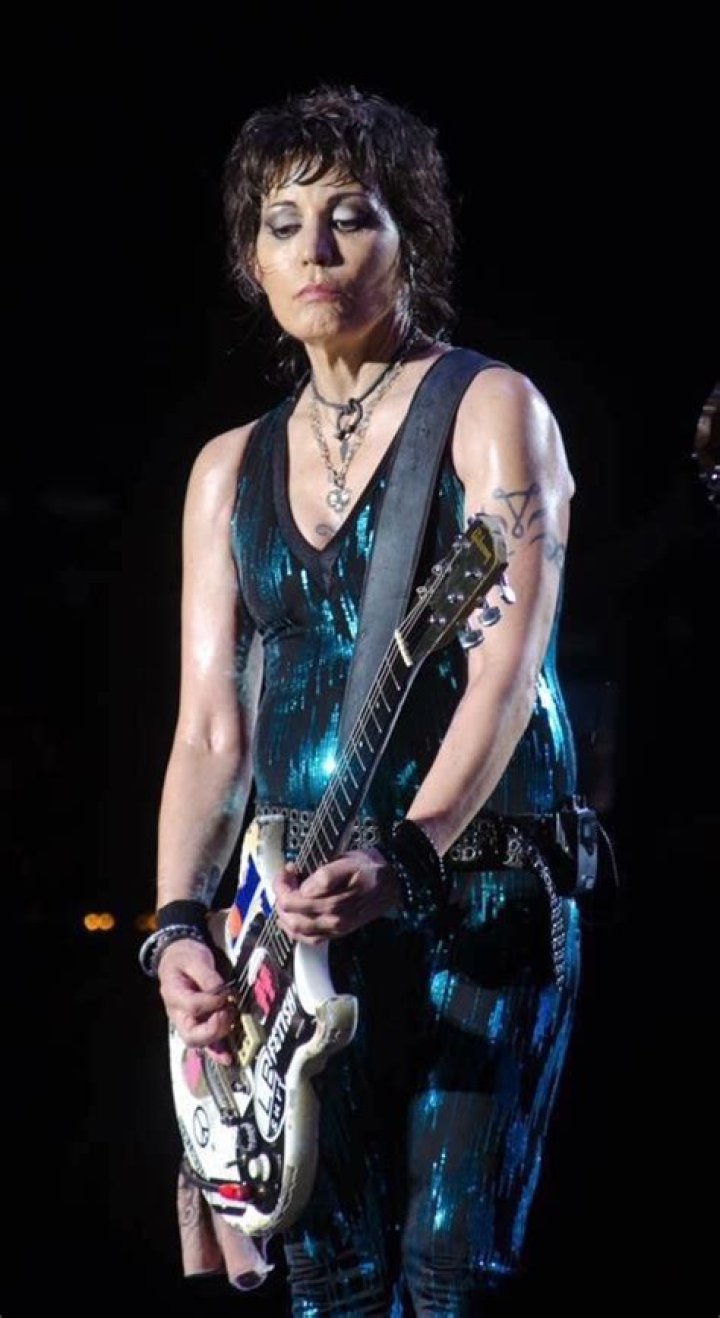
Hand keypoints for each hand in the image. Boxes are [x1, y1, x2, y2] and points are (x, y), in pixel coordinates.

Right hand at [157, 938, 233, 1064]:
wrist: (178, 958)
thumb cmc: (185, 958)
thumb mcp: (194, 958)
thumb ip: (206, 975)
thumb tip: (221, 991)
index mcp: (174, 995)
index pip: (193, 1006)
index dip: (212, 1002)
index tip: (226, 992)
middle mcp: (179, 1014)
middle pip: (191, 1035)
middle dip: (213, 1030)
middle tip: (228, 1014)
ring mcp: (188, 1021)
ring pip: (199, 1043)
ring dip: (218, 1041)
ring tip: (234, 1032)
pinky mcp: (199, 1023)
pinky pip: (206, 1043)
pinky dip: (217, 1052)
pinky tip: (228, 1058)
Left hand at [273, 847, 400, 943]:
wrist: (392, 883)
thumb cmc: (369, 869)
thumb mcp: (349, 861)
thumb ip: (326, 875)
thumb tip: (304, 887)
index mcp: (334, 901)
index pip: (293, 898)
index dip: (284, 881)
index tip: (288, 869)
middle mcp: (333, 919)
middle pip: (291, 914)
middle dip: (280, 896)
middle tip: (285, 880)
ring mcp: (334, 929)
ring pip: (296, 929)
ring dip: (284, 914)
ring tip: (286, 897)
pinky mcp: (336, 934)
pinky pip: (308, 939)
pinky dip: (294, 930)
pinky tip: (292, 917)